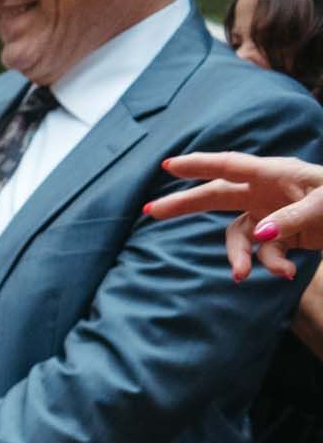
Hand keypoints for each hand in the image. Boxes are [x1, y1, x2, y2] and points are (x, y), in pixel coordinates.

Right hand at [147, 152, 322, 280]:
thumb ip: (290, 220)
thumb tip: (259, 236)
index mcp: (276, 175)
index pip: (230, 167)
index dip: (198, 166)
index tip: (168, 165)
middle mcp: (268, 192)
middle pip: (217, 196)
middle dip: (184, 205)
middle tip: (151, 212)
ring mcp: (273, 214)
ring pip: (239, 235)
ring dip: (238, 257)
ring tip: (240, 276)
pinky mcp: (283, 235)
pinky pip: (264, 252)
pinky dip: (272, 264)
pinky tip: (287, 273)